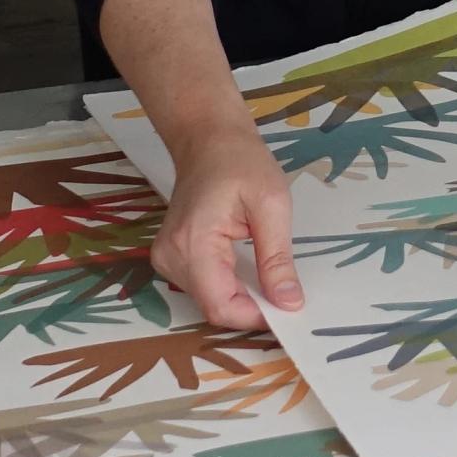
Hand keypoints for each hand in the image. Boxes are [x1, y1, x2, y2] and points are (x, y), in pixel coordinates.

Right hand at [150, 122, 301, 329]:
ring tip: (268, 276)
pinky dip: (229, 287)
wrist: (209, 140)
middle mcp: (171, 256)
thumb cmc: (241, 162)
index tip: (288, 310)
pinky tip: (248, 269)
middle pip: (214, 306)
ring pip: (209, 300)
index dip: (255, 317)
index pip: (220, 305)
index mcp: (193, 242)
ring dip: (242, 297)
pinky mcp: (171, 257)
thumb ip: (277, 259)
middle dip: (252, 308)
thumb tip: (289, 303)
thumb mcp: (272, 206)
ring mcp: (166, 258)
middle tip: (286, 292)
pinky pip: (203, 287)